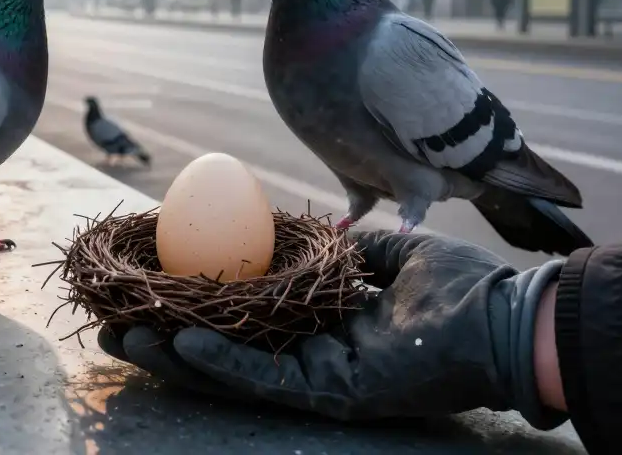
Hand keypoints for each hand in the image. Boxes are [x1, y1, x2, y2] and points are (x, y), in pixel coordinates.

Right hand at [98, 230, 567, 427]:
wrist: (509, 318)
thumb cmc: (462, 286)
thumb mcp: (392, 252)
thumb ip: (345, 247)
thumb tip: (308, 229)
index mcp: (322, 326)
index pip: (246, 319)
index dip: (198, 306)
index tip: (153, 283)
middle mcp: (312, 355)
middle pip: (225, 351)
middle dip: (166, 340)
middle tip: (112, 325)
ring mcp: (320, 378)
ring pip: (232, 372)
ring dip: (176, 356)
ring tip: (123, 339)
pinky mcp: (334, 392)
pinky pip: (266, 378)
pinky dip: (221, 363)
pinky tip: (179, 344)